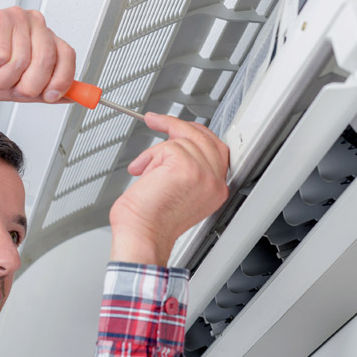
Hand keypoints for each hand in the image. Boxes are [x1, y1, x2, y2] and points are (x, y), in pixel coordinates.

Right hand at [0, 8, 75, 102]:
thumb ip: (45, 91)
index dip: (60, 80)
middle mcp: (33, 24)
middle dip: (25, 84)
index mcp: (44, 37)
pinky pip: (1, 56)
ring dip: (0, 77)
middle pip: (45, 62)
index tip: (50, 95)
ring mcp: (16, 19)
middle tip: (8, 82)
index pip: (66, 56)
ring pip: (20, 63)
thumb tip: (72, 97)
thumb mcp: (18, 89)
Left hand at [109, 113, 229, 266]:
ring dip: (156, 152)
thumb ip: (186, 170)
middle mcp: (214, 183)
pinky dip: (149, 157)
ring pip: (181, 140)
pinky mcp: (187, 168)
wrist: (141, 236)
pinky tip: (143, 173)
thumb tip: (175, 147)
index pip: (215, 149)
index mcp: (215, 190)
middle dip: (176, 125)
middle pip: (203, 136)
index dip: (194, 133)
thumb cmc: (150, 222)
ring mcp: (203, 174)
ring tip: (146, 172)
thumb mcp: (177, 191)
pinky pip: (166, 146)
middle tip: (155, 121)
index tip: (174, 126)